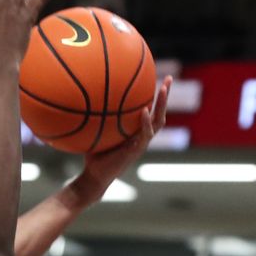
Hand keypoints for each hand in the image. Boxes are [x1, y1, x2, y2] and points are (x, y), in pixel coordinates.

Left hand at [70, 76, 171, 204]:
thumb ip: (98, 117)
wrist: (94, 176)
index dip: (156, 97)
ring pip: (158, 122)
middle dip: (165, 96)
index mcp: (136, 132)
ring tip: (162, 89)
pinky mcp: (135, 151)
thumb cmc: (93, 154)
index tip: (158, 78)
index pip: (151, 111)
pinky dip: (145, 122)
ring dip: (161, 105)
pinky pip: (144, 135)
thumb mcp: (97, 132)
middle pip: (160, 113)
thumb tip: (85, 96)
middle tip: (170, 78)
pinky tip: (143, 110)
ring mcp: (141, 144)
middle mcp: (142, 137)